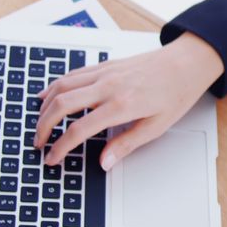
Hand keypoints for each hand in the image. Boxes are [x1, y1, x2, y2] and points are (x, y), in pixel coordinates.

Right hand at [34, 32, 223, 170]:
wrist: (186, 63)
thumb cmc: (176, 93)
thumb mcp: (157, 126)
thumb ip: (126, 144)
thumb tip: (104, 162)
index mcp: (122, 104)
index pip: (79, 129)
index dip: (61, 147)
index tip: (52, 158)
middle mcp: (109, 85)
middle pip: (62, 104)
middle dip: (43, 126)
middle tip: (39, 143)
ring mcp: (105, 72)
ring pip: (62, 86)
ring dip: (45, 106)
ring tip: (40, 124)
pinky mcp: (106, 65)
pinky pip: (73, 74)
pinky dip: (56, 86)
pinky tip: (49, 96)